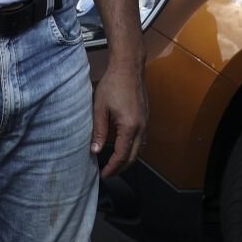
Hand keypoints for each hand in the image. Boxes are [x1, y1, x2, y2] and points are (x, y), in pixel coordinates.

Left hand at [90, 60, 148, 178]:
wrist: (129, 66)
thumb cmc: (113, 84)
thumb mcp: (100, 108)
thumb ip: (99, 131)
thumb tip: (95, 150)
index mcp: (130, 126)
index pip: (122, 156)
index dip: (112, 168)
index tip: (104, 175)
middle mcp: (141, 127)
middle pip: (134, 156)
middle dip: (121, 167)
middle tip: (108, 172)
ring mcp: (146, 122)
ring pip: (139, 148)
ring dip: (128, 158)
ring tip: (113, 162)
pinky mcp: (146, 116)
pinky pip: (141, 139)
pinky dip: (132, 147)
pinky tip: (121, 145)